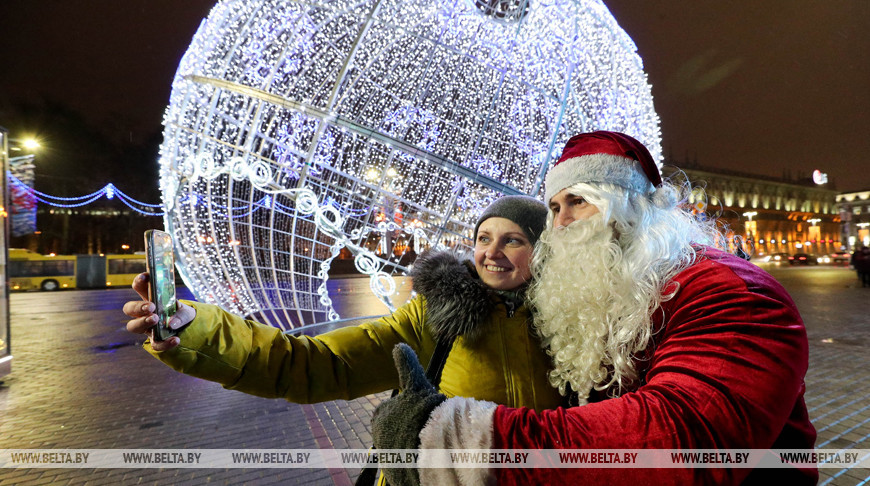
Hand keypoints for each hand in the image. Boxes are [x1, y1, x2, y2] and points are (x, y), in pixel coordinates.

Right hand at [123, 272, 195, 350]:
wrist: (189, 329)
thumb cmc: (182, 315)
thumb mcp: (186, 311)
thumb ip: (181, 314)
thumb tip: (171, 323)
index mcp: (150, 300)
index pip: (139, 288)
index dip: (139, 281)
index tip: (146, 277)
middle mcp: (144, 314)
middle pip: (129, 308)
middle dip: (138, 306)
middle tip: (151, 306)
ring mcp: (147, 328)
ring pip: (133, 326)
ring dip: (142, 322)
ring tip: (155, 319)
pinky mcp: (155, 341)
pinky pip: (155, 344)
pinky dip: (165, 343)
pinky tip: (176, 339)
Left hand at [371, 343, 445, 485]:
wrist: (426, 448)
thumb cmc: (420, 414)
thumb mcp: (416, 384)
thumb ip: (407, 365)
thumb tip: (399, 346)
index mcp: (380, 416)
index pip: (391, 410)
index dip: (407, 409)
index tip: (418, 411)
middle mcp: (379, 436)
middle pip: (397, 428)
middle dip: (408, 428)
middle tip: (426, 426)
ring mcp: (387, 455)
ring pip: (402, 446)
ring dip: (413, 444)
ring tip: (428, 442)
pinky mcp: (396, 471)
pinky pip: (406, 463)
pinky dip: (414, 460)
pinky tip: (426, 456)